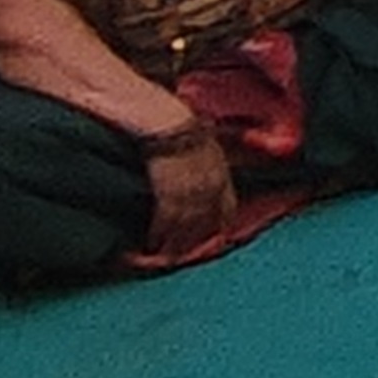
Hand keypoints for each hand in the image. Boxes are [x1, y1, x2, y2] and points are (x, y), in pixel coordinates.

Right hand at [139, 126, 232, 253]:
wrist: (166, 120)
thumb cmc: (180, 131)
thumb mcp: (205, 148)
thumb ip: (207, 168)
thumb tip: (201, 181)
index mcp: (222, 174)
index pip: (226, 209)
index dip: (218, 227)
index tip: (208, 240)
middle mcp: (211, 185)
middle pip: (206, 222)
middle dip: (193, 242)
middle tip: (178, 257)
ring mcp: (192, 188)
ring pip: (186, 224)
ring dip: (173, 243)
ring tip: (161, 257)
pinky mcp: (171, 188)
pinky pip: (168, 217)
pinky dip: (159, 232)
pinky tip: (151, 242)